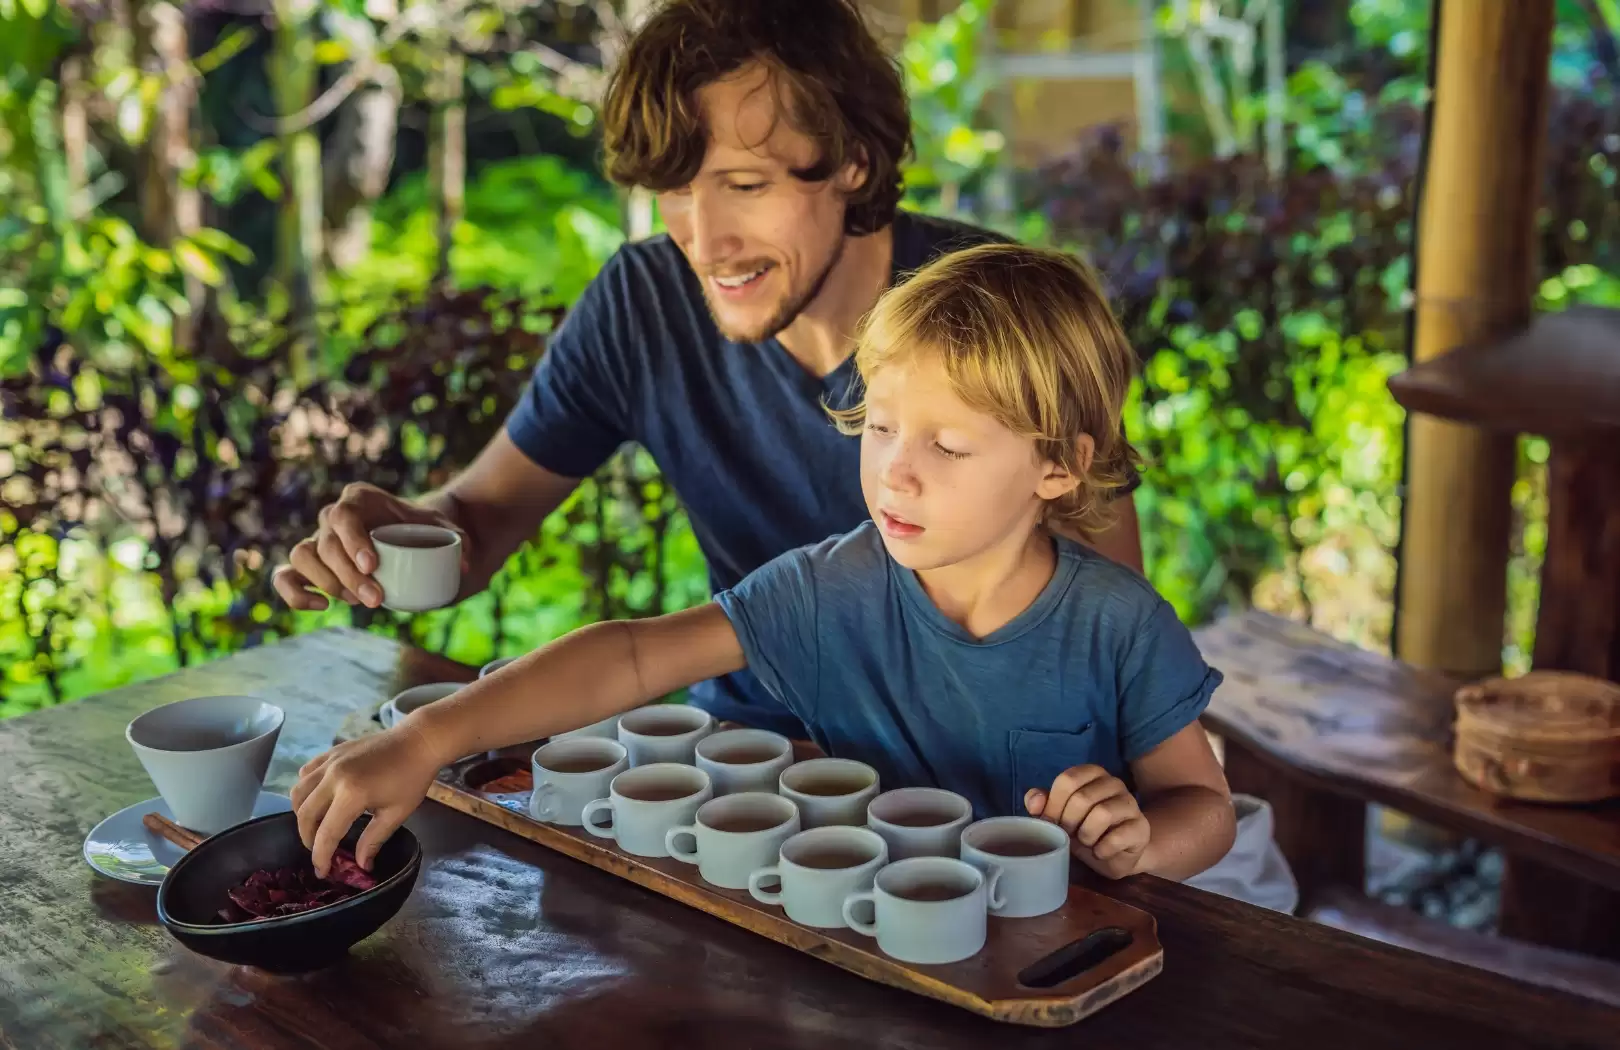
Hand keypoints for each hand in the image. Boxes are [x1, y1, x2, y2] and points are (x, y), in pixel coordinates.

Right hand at [272, 482, 469, 610]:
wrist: (411, 534)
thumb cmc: (424, 528)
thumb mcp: (445, 528)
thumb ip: (459, 542)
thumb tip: (465, 566)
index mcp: (359, 498)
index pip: (344, 515)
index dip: (352, 540)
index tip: (372, 565)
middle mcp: (332, 515)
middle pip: (325, 543)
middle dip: (348, 576)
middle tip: (377, 599)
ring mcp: (318, 539)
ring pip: (301, 557)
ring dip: (326, 584)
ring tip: (359, 601)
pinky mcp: (310, 564)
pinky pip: (286, 576)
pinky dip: (295, 593)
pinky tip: (322, 606)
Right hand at [290, 722, 443, 876]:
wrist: (418, 741)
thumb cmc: (412, 778)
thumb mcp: (396, 813)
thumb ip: (373, 840)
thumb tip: (361, 865)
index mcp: (352, 794)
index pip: (326, 833)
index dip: (321, 856)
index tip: (323, 872)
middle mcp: (333, 776)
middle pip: (305, 814)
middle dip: (308, 838)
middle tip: (319, 850)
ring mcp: (329, 761)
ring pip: (298, 792)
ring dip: (302, 813)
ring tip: (316, 826)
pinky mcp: (331, 752)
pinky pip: (305, 773)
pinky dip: (305, 789)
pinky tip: (318, 798)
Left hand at [1025, 765, 1149, 878]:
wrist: (1116, 853)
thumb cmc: (1084, 828)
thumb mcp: (1060, 815)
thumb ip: (1044, 804)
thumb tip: (1034, 802)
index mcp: (1092, 773)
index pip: (1067, 780)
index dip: (1054, 805)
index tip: (1051, 822)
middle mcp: (1114, 783)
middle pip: (1082, 798)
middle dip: (1069, 823)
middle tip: (1069, 835)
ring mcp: (1130, 804)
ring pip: (1101, 814)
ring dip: (1086, 836)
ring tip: (1086, 842)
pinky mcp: (1141, 827)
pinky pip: (1116, 837)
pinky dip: (1102, 850)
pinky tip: (1100, 852)